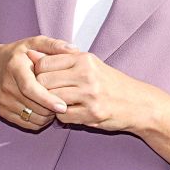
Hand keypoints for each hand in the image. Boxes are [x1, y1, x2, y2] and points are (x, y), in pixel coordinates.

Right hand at [0, 36, 71, 130]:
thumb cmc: (18, 55)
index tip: (63, 106)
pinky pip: (28, 124)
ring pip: (33, 118)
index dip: (47, 99)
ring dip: (48, 116)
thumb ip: (54, 45)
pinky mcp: (3, 112)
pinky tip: (44, 110)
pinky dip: (40, 121)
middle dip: (53, 108)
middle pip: (34, 106)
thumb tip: (74, 49)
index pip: (30, 88)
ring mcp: (4, 101)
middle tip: (65, 101)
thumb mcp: (33, 43)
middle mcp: (6, 86)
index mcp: (15, 68)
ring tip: (54, 104)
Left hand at [31, 49, 148, 131]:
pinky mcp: (92, 113)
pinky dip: (62, 116)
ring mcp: (90, 95)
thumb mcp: (88, 64)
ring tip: (60, 103)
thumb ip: (60, 58)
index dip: (37, 73)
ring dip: (51, 104)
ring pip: (51, 99)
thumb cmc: (110, 83)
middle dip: (41, 90)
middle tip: (48, 94)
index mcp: (84, 59)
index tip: (43, 79)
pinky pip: (63, 116)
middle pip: (43, 82)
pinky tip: (71, 112)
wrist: (138, 103)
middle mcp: (86, 74)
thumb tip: (30, 53)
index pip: (43, 63)